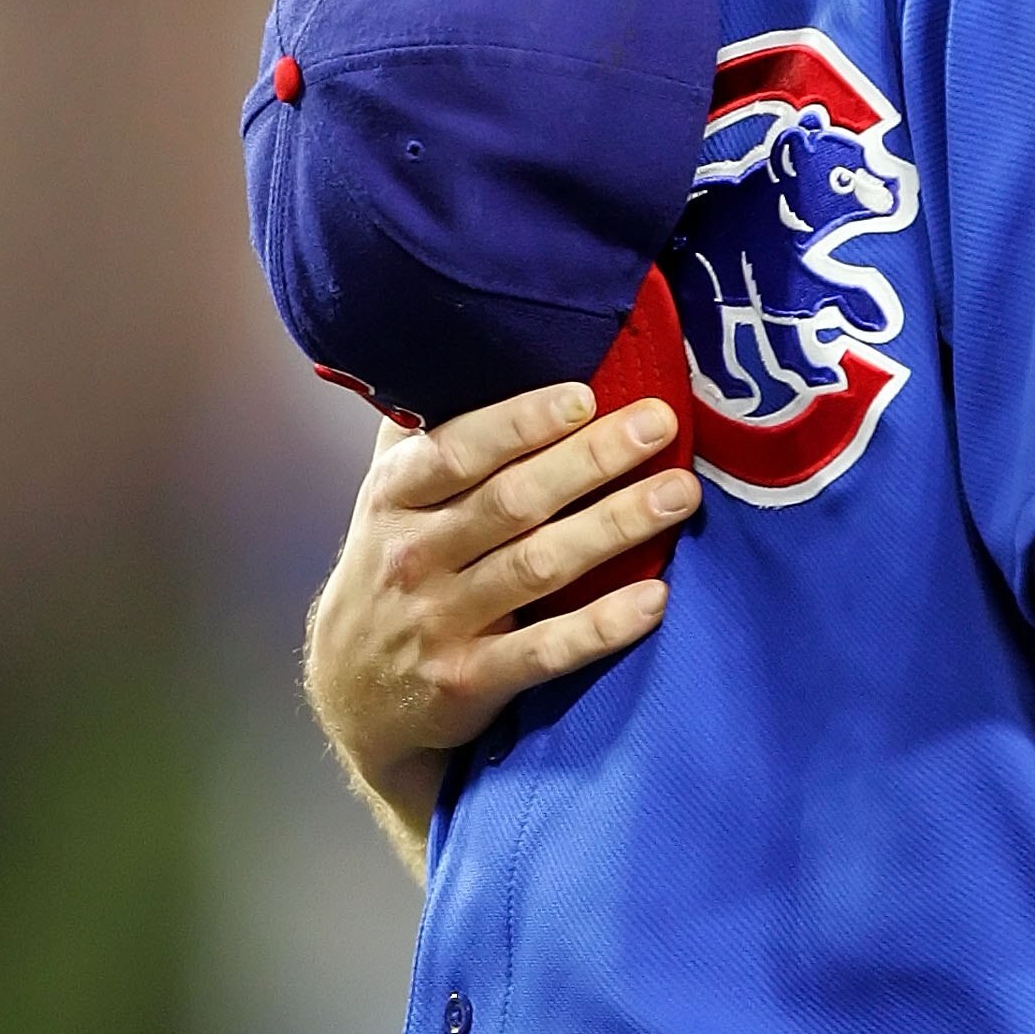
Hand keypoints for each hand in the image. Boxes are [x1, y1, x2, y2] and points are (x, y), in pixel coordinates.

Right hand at [303, 380, 699, 824]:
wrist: (353, 690)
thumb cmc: (394, 565)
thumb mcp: (390, 496)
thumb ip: (427, 430)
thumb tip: (480, 342)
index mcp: (395, 497)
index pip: (458, 450)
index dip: (521, 421)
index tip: (585, 394)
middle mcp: (413, 555)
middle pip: (512, 501)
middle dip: (592, 459)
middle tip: (659, 424)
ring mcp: (440, 621)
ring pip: (538, 568)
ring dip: (615, 526)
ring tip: (680, 493)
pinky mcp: (469, 682)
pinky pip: (545, 652)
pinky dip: (601, 626)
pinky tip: (655, 599)